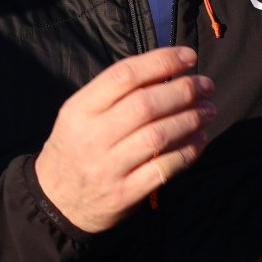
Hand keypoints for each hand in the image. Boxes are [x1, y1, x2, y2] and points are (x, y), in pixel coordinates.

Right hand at [34, 47, 215, 232]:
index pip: (123, 75)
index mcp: (79, 110)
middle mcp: (91, 137)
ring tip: (209, 111)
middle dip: (184, 91)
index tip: (189, 57)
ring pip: (158, 136)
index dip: (161, 61)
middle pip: (145, 105)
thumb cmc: (76, 148)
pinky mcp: (123, 195)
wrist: (53, 204)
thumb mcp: (80, 116)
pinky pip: (164, 169)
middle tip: (206, 86)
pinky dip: (188, 152)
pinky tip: (199, 140)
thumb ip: (116, 94)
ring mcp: (107, 168)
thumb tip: (169, 68)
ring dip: (191, 119)